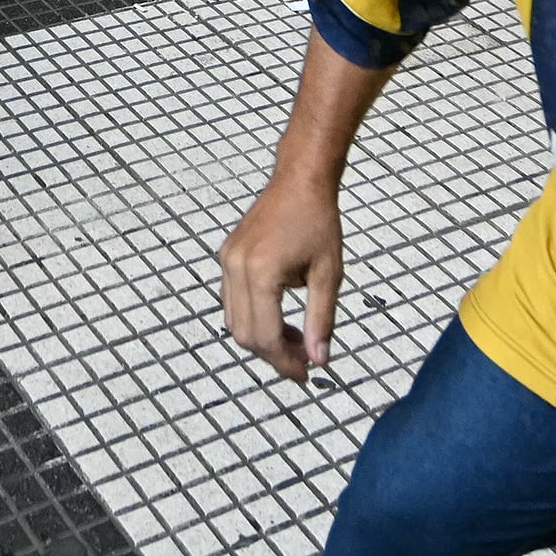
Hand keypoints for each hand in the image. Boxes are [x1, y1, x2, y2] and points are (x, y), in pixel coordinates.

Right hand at [219, 175, 345, 381]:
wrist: (300, 180)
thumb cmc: (319, 222)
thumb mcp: (329, 274)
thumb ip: (321, 320)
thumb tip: (319, 360)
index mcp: (261, 272)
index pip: (266, 336)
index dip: (285, 362)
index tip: (306, 375)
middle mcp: (236, 268)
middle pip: (245, 334)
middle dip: (273, 355)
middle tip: (303, 361)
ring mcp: (227, 261)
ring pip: (234, 321)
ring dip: (262, 339)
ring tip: (295, 339)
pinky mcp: (227, 256)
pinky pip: (233, 301)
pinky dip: (253, 318)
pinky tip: (280, 318)